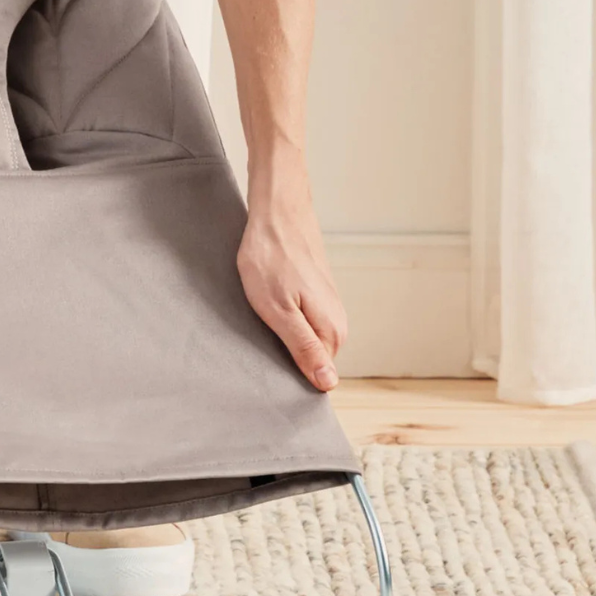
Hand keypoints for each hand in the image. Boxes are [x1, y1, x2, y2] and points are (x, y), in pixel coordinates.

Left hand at [237, 153, 346, 392]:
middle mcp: (337, 320)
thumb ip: (304, 348)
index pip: (317, 375)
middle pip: (312, 357)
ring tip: (261, 316)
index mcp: (332, 331)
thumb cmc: (271, 259)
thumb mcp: (279, 311)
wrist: (277, 211)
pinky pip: (301, 318)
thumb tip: (329, 384)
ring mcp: (327, 304)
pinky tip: (267, 302)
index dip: (288, 374)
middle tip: (259, 335)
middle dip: (285, 353)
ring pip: (305, 336)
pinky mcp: (316, 291)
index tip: (266, 364)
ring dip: (282, 333)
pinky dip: (282, 315)